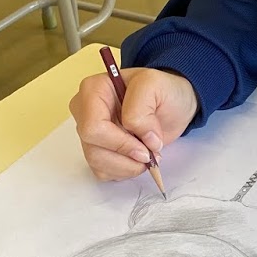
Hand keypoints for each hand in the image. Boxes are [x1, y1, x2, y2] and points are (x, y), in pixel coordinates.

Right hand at [69, 66, 198, 180]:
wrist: (171, 105)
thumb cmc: (162, 91)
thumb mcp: (155, 86)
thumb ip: (142, 109)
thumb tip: (142, 138)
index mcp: (93, 90)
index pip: (93, 126)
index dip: (120, 143)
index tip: (146, 148)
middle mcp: (85, 111)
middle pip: (93, 147)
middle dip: (125, 157)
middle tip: (150, 154)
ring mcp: (89, 132)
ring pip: (97, 162)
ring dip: (127, 166)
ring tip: (148, 156)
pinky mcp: (96, 150)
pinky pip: (102, 171)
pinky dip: (124, 171)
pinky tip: (137, 159)